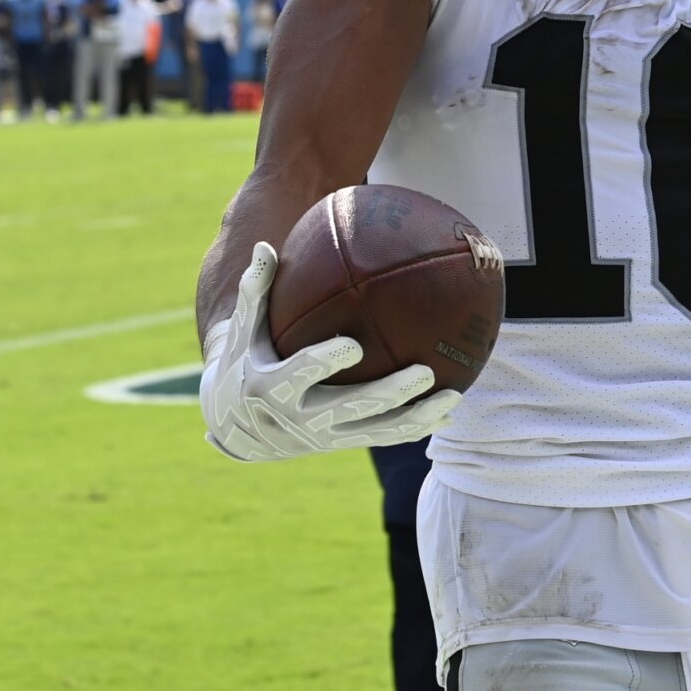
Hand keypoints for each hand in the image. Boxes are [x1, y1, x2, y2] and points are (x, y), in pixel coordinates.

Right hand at [200, 243, 459, 460]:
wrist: (238, 425)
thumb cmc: (246, 360)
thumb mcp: (242, 329)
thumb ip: (256, 290)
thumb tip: (266, 246)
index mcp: (271, 388)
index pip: (300, 375)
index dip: (325, 363)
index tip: (354, 345)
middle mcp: (298, 419)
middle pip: (350, 408)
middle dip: (389, 394)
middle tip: (424, 372)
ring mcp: (323, 438)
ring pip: (376, 430)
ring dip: (416, 416)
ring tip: (453, 396)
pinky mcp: (340, 444)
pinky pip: (383, 437)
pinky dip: (415, 427)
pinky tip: (449, 411)